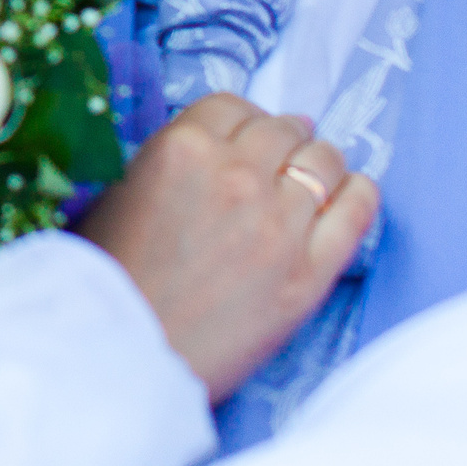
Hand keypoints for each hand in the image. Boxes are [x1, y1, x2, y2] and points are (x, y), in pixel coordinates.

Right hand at [78, 95, 377, 402]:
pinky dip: (358, 193)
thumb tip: (216, 146)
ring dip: (320, 164)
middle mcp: (237, 176)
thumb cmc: (108, 279)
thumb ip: (168, 159)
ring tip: (314, 177)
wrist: (121, 358)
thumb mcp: (117, 194)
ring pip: (324, 162)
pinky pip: (357, 211)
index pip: (232, 106)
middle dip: (283, 138)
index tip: (248, 135)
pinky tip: (351, 194)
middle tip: (282, 156)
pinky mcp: (309, 273)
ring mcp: (279, 224)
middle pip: (283, 129)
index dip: (243, 120)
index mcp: (181, 149)